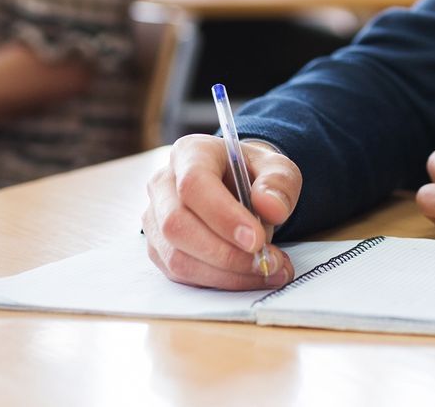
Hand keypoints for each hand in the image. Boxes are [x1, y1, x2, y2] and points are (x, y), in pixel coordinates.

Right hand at [143, 134, 300, 289]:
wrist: (240, 187)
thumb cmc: (254, 176)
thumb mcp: (277, 168)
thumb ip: (279, 183)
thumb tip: (271, 207)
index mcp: (190, 153)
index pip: (194, 184)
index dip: (223, 216)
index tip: (256, 240)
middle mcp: (162, 184)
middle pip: (177, 225)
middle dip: (225, 253)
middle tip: (268, 262)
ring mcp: (155, 219)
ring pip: (177, 257)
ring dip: (226, 274)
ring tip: (267, 271)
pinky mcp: (159, 249)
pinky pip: (182, 274)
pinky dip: (219, 282)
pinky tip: (250, 276)